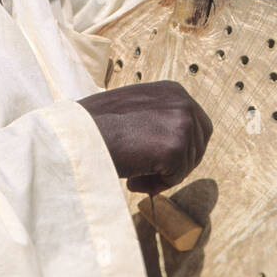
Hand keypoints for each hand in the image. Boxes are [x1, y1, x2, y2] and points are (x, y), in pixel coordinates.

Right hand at [77, 81, 212, 193]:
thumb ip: (157, 118)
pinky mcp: (176, 147)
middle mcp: (182, 102)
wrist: (77, 136)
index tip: (159, 161)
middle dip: (177, 164)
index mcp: (173, 91)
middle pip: (199, 145)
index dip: (181, 149)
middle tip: (148, 175)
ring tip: (133, 175)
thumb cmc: (96, 126)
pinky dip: (156, 185)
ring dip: (162, 176)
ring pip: (187, 164)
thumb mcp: (134, 109)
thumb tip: (174, 140)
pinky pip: (175, 177)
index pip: (198, 125)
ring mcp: (181, 123)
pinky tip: (132, 180)